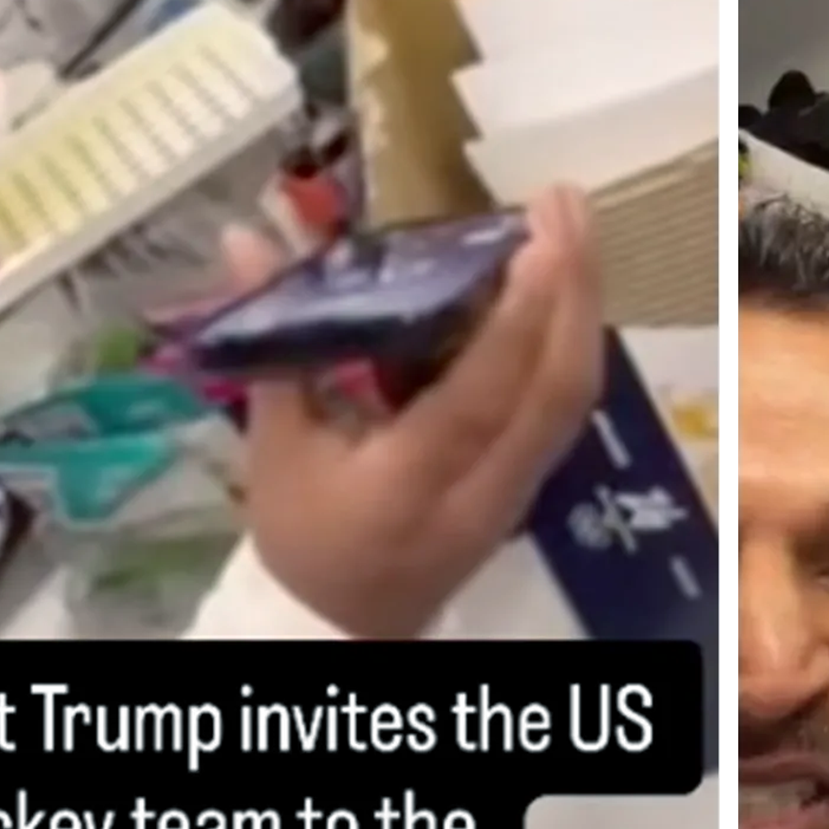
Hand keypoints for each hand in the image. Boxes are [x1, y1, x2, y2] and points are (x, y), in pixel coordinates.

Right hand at [226, 186, 604, 636]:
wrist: (344, 627)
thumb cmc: (305, 536)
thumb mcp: (275, 448)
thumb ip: (275, 340)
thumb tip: (245, 236)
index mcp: (411, 485)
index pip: (480, 398)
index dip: (514, 319)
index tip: (535, 241)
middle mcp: (483, 489)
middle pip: (558, 389)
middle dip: (573, 287)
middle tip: (562, 201)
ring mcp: (519, 490)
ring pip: (576, 394)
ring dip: (582, 303)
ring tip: (568, 223)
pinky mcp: (532, 482)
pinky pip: (567, 403)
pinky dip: (570, 336)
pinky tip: (560, 283)